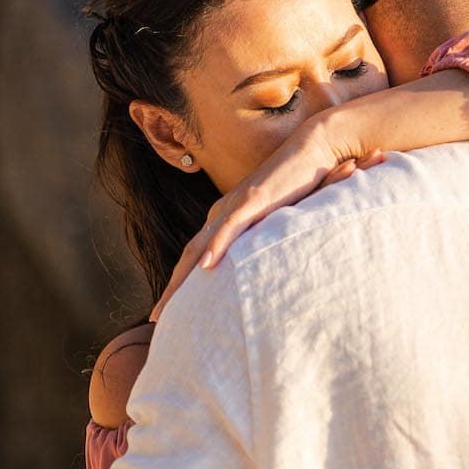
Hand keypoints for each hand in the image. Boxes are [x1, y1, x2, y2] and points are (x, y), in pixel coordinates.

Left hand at [149, 125, 385, 319]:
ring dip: (184, 277)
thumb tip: (260, 271)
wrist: (312, 150)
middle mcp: (223, 212)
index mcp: (225, 218)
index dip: (180, 284)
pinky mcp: (254, 200)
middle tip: (157, 317)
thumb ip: (262, 242)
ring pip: (202, 245)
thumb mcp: (276, 222)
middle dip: (172, 288)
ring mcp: (236, 206)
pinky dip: (216, 246)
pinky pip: (230, 227)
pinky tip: (206, 267)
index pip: (196, 256)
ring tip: (171, 303)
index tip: (170, 311)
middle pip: (190, 256)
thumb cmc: (297, 186)